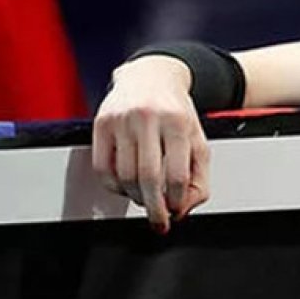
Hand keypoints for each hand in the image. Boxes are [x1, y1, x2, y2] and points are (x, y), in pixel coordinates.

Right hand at [93, 56, 211, 233]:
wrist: (151, 76)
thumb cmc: (176, 113)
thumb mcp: (197, 139)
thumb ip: (198, 177)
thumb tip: (183, 209)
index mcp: (178, 123)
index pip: (177, 174)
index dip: (176, 200)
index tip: (176, 213)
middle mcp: (149, 119)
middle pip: (148, 178)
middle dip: (154, 208)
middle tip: (159, 222)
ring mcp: (122, 120)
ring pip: (124, 176)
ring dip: (135, 197)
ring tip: (145, 199)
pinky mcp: (101, 123)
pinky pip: (103, 168)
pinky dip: (114, 186)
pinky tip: (126, 187)